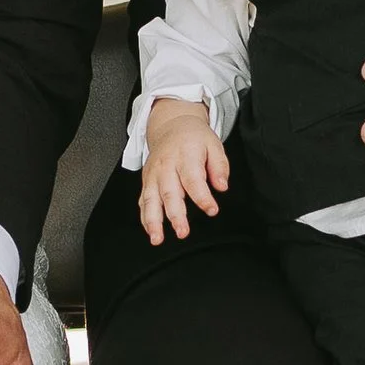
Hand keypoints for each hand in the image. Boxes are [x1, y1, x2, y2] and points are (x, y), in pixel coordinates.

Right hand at [138, 100, 229, 244]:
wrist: (171, 125)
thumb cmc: (194, 138)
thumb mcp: (214, 145)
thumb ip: (219, 166)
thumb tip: (222, 186)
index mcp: (185, 156)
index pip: (193, 180)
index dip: (202, 197)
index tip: (212, 210)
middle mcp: (166, 166)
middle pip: (170, 193)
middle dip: (175, 215)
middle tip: (182, 232)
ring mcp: (154, 174)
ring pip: (151, 199)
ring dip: (153, 221)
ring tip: (158, 238)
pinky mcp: (147, 181)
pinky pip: (143, 201)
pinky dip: (145, 218)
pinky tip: (151, 231)